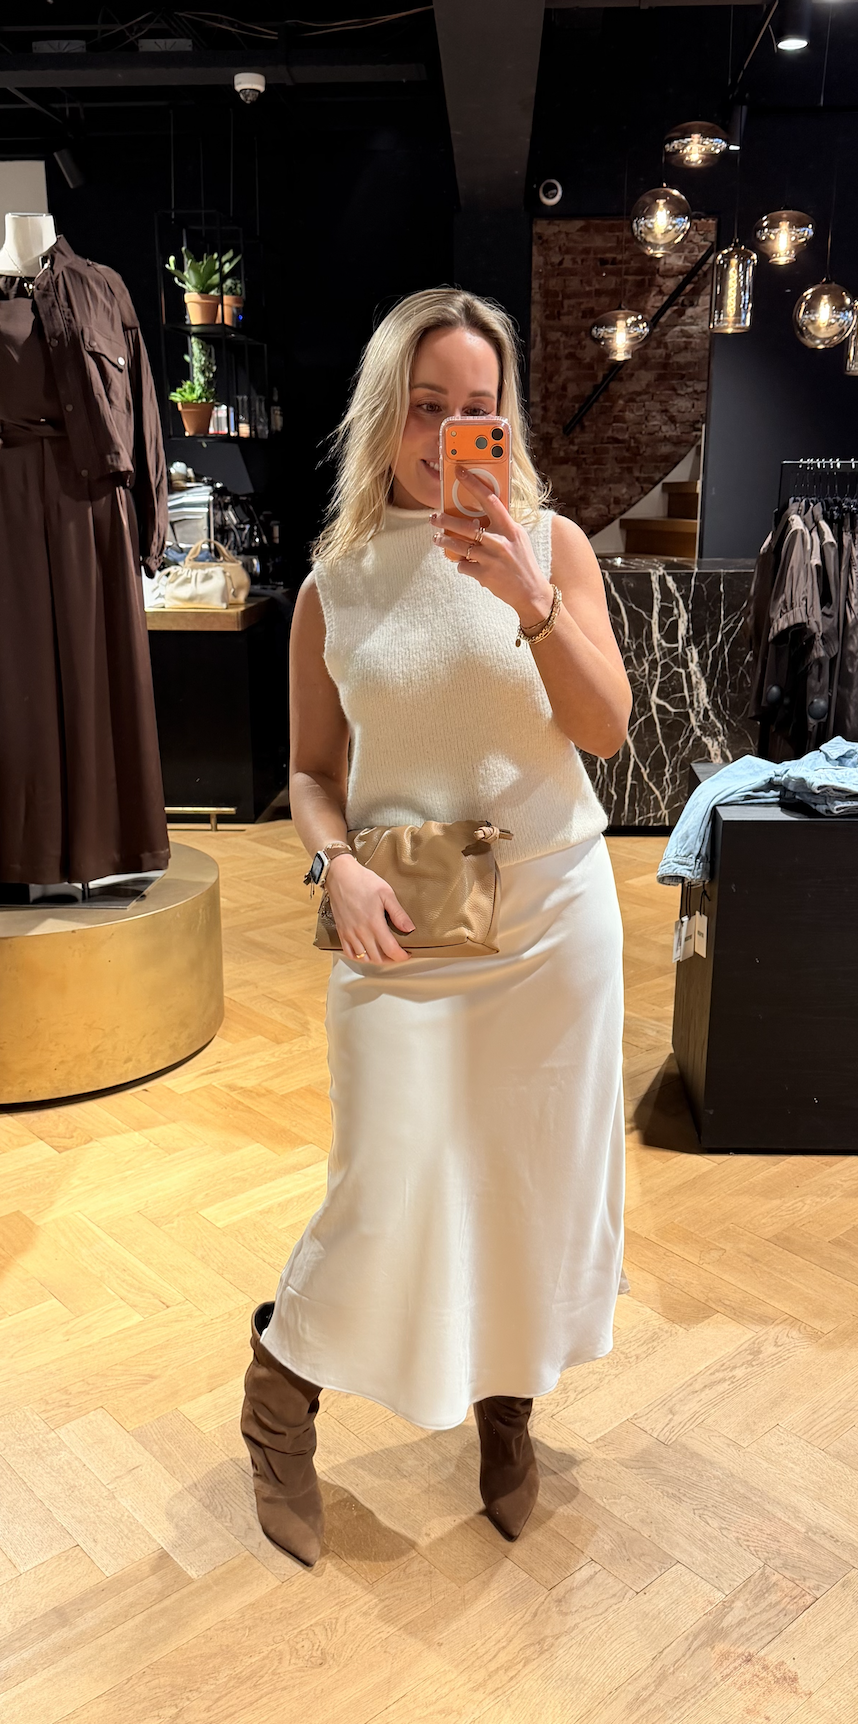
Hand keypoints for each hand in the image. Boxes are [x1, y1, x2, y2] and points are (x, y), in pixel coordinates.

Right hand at [324, 853, 414, 964]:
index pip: (390, 950)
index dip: (401, 956)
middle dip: (391, 959)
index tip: (408, 954)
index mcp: (374, 923)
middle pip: (378, 957)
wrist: (340, 876)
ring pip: (364, 958)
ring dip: (377, 960)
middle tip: (398, 953)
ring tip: (385, 953)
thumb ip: (398, 913)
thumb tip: (410, 928)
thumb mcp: (386, 893)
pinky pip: (349, 953)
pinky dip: (360, 957)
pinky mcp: (341, 932)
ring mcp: (349, 933)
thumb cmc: (363, 881)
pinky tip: (367, 952)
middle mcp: (361, 932)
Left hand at [430, 470, 554, 627]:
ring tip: (437, 539)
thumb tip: (478, 516)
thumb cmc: (523, 564)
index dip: (473, 484)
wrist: (531, 594)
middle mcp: (500, 541)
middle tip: (433, 517)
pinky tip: (466, 566)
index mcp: (510, 528)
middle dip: (445, 520)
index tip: (459, 472)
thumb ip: (502, 527)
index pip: (490, 500)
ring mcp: (491, 559)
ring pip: (458, 546)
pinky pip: (463, 566)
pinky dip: (462, 565)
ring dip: (444, 541)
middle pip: (465, 526)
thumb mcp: (518, 540)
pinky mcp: (484, 575)